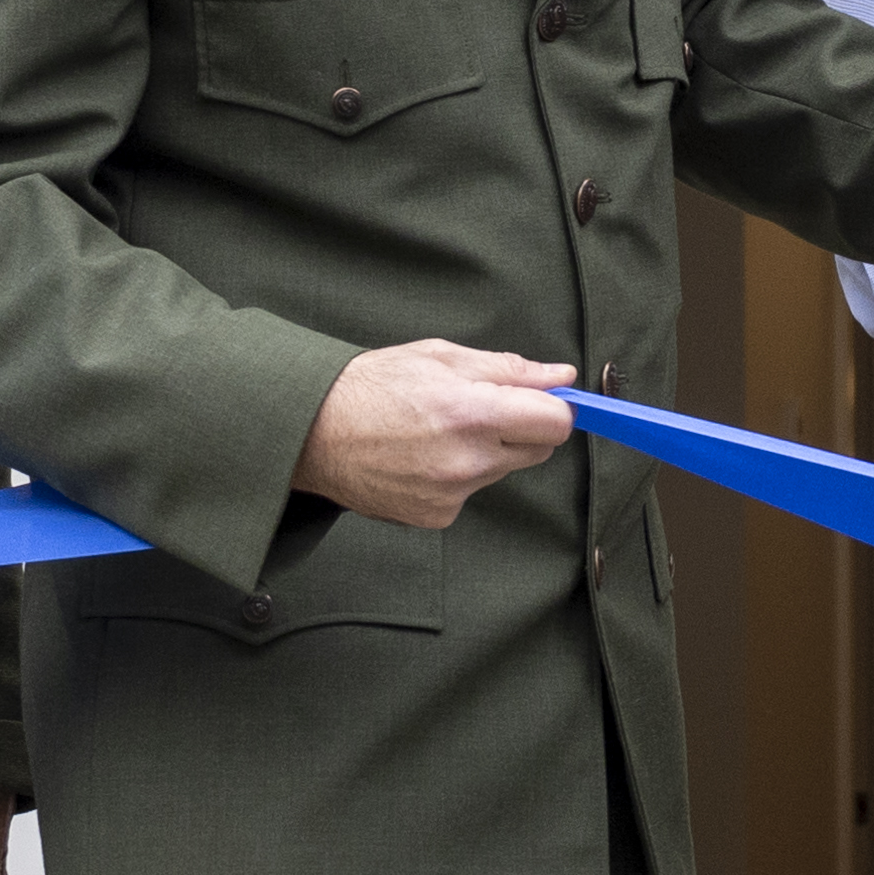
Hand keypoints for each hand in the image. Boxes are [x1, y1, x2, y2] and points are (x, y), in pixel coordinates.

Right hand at [295, 337, 577, 528]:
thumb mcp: (441, 357)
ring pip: (502, 471)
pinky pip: (470, 493)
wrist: (312, 430)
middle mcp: (466, 461)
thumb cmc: (372, 385)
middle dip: (522, 428)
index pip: (556, 423)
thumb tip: (561, 376)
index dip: (555, 408)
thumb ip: (508, 369)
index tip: (544, 400)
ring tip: (437, 431)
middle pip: (538, 450)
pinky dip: (457, 476)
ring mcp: (451, 494)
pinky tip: (421, 457)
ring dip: (486, 451)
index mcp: (471, 412)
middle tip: (479, 408)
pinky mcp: (436, 517)